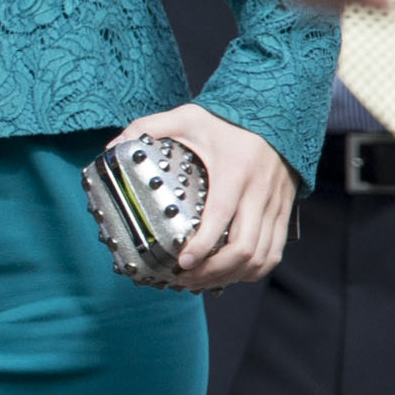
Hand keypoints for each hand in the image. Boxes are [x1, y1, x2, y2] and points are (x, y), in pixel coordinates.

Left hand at [112, 103, 294, 289]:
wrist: (275, 114)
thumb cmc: (226, 120)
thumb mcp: (187, 116)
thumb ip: (148, 127)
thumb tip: (110, 147)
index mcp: (235, 171)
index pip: (221, 217)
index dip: (203, 246)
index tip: (182, 262)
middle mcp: (259, 191)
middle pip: (244, 247)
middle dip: (213, 270)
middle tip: (185, 277)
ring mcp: (275, 205)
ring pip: (261, 256)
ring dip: (231, 276)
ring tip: (201, 281)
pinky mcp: (284, 213)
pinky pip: (274, 252)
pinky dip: (253, 271)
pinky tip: (229, 274)